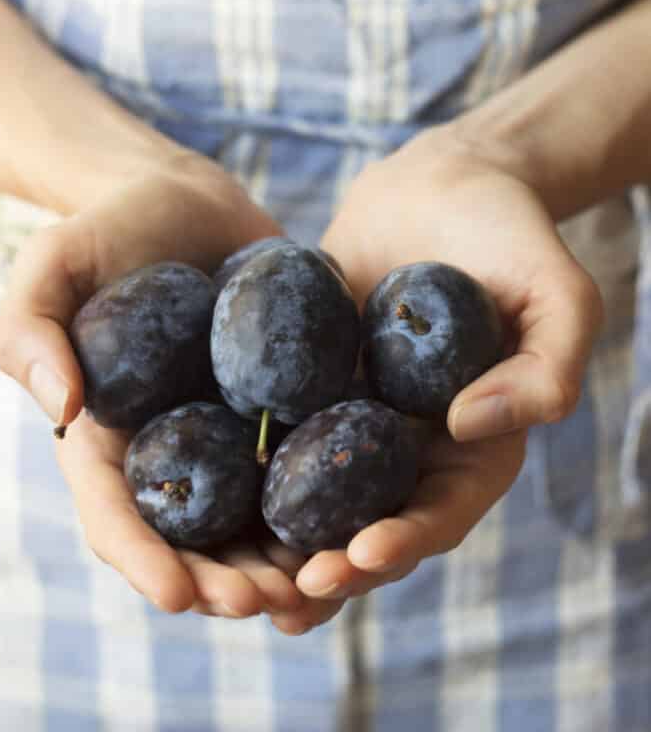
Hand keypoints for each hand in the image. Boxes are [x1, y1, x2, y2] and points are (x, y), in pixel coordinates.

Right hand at [0, 157, 338, 627]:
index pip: (117, 515)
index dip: (144, 560)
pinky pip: (310, 460)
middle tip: (264, 601)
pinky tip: (367, 520)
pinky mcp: (286, 404)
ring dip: (286, 561)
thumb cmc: (107, 229)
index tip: (179, 596)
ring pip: (258, 517)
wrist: (186, 200)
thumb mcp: (53, 266)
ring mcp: (232, 431)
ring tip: (321, 582)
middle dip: (226, 580)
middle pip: (196, 536)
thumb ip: (33, 331)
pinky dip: (333, 501)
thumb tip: (64, 407)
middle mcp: (174, 448)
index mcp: (110, 438)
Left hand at [287, 125, 602, 615]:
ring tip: (246, 581)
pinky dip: (251, 466)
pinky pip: (280, 426)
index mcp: (479, 440)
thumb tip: (466, 425)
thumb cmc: (512, 231)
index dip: (408, 540)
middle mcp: (415, 439)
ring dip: (288, 541)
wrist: (444, 180)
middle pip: (376, 519)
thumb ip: (546, 368)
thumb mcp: (560, 293)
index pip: (445, 508)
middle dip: (337, 563)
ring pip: (321, 491)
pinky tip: (211, 487)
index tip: (362, 553)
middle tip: (292, 590)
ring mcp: (359, 411)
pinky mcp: (311, 379)